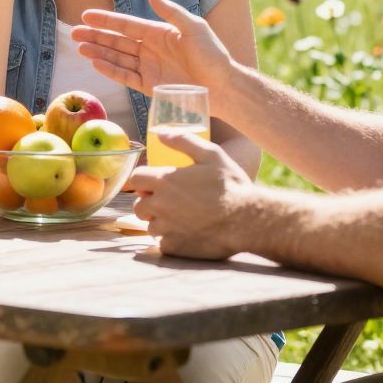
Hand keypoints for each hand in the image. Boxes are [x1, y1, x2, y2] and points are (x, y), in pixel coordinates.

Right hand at [74, 0, 239, 96]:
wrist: (224, 87)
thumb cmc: (212, 55)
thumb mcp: (193, 27)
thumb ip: (170, 11)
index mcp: (159, 33)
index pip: (126, 25)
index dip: (106, 20)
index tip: (86, 15)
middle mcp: (150, 49)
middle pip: (117, 41)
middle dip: (95, 36)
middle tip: (73, 33)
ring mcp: (149, 67)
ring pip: (117, 58)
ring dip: (98, 52)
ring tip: (80, 48)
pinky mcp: (150, 86)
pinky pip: (126, 76)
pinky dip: (110, 70)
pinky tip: (96, 64)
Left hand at [127, 132, 262, 259]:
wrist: (248, 221)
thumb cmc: (231, 185)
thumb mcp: (211, 154)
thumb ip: (183, 141)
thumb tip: (160, 134)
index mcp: (164, 181)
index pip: (135, 179)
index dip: (144, 180)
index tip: (156, 183)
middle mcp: (159, 205)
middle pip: (139, 205)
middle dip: (150, 202)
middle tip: (170, 201)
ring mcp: (166, 229)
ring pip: (149, 226)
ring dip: (160, 222)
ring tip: (181, 218)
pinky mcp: (174, 248)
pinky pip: (163, 244)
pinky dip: (171, 240)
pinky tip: (188, 233)